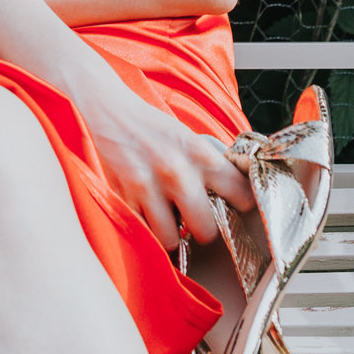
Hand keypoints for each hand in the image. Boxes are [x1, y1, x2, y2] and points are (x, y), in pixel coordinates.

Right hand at [73, 75, 252, 252]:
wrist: (112, 112)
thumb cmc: (155, 128)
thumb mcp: (192, 138)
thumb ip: (213, 164)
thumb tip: (239, 191)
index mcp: (201, 154)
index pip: (241, 194)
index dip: (242, 207)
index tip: (237, 209)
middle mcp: (178, 173)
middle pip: (206, 230)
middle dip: (203, 230)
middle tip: (198, 223)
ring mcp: (149, 188)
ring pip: (171, 240)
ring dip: (172, 236)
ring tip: (170, 222)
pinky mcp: (125, 197)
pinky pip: (143, 232)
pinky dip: (147, 230)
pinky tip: (150, 216)